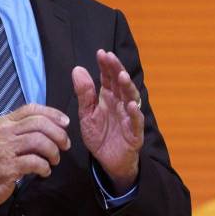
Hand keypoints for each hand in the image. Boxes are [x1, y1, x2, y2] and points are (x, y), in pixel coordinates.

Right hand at [0, 104, 70, 211]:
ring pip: (38, 141)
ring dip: (53, 151)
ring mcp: (4, 148)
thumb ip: (27, 130)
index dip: (53, 113)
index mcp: (5, 122)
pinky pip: (34, 162)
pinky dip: (45, 167)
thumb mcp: (9, 139)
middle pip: (39, 123)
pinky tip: (44, 171)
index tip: (66, 123)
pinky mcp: (7, 166)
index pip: (32, 109)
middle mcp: (4, 132)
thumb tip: (57, 127)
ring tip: (54, 160)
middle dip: (58, 134)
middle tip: (65, 145)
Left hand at [72, 49, 144, 190]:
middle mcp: (120, 104)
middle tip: (110, 58)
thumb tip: (78, 69)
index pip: (108, 78)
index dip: (106, 66)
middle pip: (120, 84)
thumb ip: (83, 94)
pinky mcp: (134, 133)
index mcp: (108, 98)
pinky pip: (136, 122)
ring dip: (127, 87)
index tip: (101, 53)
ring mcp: (129, 117)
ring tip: (122, 76)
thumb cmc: (100, 136)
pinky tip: (131, 105)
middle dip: (116, 70)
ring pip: (131, 98)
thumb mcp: (86, 115)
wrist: (108, 162)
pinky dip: (135, 113)